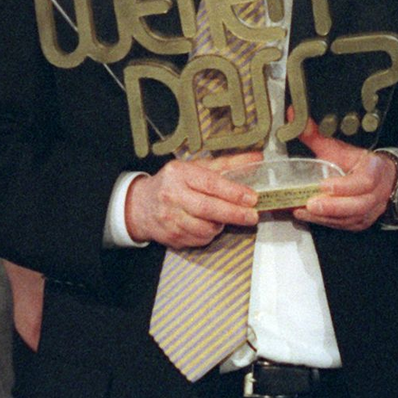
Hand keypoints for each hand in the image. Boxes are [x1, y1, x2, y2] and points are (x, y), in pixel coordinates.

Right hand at [124, 153, 260, 247]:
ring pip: (205, 227)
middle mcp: (172, 196)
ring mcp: (170, 219)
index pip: (210, 183)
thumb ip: (227, 164)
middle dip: (234, 213)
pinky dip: (210, 234)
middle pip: (208, 208)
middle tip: (252, 216)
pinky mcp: (170, 237)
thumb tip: (257, 158)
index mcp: (180, 174)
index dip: (233, 192)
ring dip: (221, 225)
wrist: (141, 205)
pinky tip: (209, 225)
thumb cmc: (174, 183)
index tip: (252, 198)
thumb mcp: (196, 167)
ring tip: (225, 217)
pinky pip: (199, 239)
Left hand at [292, 119, 395, 230]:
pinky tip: (308, 216)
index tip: (324, 184)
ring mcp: (371, 211)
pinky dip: (325, 221)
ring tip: (303, 210)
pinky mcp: (361, 223)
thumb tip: (293, 117)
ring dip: (326, 216)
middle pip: (359, 205)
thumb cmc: (358, 163)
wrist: (380, 178)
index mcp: (375, 169)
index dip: (345, 185)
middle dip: (333, 206)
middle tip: (310, 204)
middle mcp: (377, 193)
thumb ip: (316, 136)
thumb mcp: (339, 148)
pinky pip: (344, 225)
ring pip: (351, 218)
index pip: (364, 181)